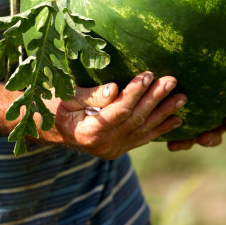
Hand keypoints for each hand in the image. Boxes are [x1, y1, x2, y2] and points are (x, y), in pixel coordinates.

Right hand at [49, 72, 186, 159]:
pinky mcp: (117, 150)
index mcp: (88, 132)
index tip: (148, 74)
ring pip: (143, 130)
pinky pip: (141, 139)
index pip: (119, 111)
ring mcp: (111, 150)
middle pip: (135, 120)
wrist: (43, 128)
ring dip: (164, 114)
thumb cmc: (50, 105)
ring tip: (182, 98)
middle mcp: (103, 146)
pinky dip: (159, 129)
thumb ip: (89, 94)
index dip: (135, 92)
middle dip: (155, 99)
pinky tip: (175, 120)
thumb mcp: (63, 96)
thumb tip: (114, 89)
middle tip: (172, 81)